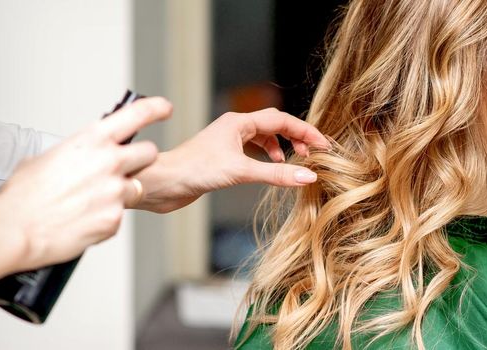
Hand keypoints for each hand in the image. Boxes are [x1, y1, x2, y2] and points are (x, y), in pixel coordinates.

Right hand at [0, 97, 172, 288]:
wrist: (15, 229)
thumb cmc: (24, 195)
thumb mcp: (45, 158)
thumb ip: (73, 153)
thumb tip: (76, 156)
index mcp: (92, 140)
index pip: (136, 114)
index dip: (155, 109)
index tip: (164, 109)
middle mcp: (109, 161)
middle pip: (148, 153)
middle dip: (139, 161)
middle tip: (120, 170)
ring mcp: (115, 190)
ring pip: (135, 187)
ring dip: (120, 193)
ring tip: (88, 201)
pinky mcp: (115, 218)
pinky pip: (118, 215)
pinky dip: (104, 218)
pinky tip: (81, 219)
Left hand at [132, 108, 329, 212]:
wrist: (164, 183)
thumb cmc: (194, 171)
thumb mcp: (240, 172)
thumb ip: (275, 174)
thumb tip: (307, 176)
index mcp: (239, 122)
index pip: (281, 120)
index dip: (305, 131)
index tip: (323, 144)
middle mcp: (234, 127)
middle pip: (275, 125)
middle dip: (296, 137)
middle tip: (313, 153)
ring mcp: (228, 141)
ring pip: (264, 138)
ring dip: (281, 147)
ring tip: (294, 161)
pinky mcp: (223, 156)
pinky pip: (253, 150)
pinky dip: (267, 157)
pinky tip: (270, 169)